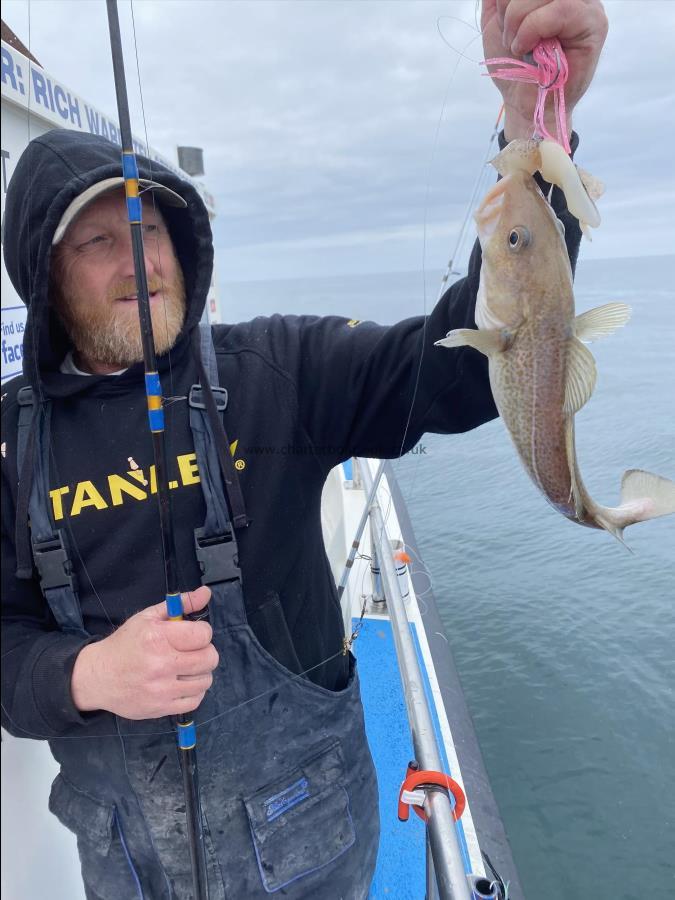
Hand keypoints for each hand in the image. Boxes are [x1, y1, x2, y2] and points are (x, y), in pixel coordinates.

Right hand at [71, 586, 218, 718]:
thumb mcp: (148, 617)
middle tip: (192, 651)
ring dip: (201, 672)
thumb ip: (180, 604)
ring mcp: (161, 690)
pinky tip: (183, 683)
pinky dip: (194, 692)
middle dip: (205, 652)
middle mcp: (161, 665)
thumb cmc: (125, 644)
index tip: (192, 635)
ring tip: (187, 667)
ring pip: (205, 681)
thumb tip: (206, 592)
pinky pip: (195, 701)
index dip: (202, 632)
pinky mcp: (160, 708)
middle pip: (209, 659)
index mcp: (158, 638)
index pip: (203, 635)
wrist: (98, 676)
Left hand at [481, 0, 608, 139]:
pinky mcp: (594, 23)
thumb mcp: (497, 22)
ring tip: (519, 46)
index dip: (507, 1)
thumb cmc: (515, 66)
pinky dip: (533, 29)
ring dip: (519, 20)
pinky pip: (561, 9)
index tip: (503, 21)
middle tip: (510, 38)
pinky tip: (527, 48)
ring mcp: (588, 5)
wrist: (523, 103)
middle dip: (510, 9)